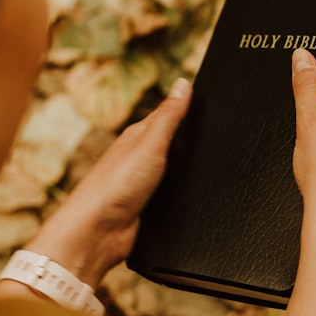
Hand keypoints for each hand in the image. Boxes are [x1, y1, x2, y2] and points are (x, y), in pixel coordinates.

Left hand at [20, 79, 191, 288]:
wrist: (98, 232)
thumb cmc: (115, 185)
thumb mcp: (149, 144)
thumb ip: (169, 117)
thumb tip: (182, 82)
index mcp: (138, 138)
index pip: (167, 116)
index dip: (186, 109)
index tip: (209, 102)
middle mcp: (140, 159)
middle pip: (172, 144)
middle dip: (190, 140)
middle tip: (216, 131)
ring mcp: (144, 185)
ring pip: (174, 172)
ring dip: (188, 170)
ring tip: (211, 163)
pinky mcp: (149, 209)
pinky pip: (173, 197)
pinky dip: (184, 195)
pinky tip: (196, 195)